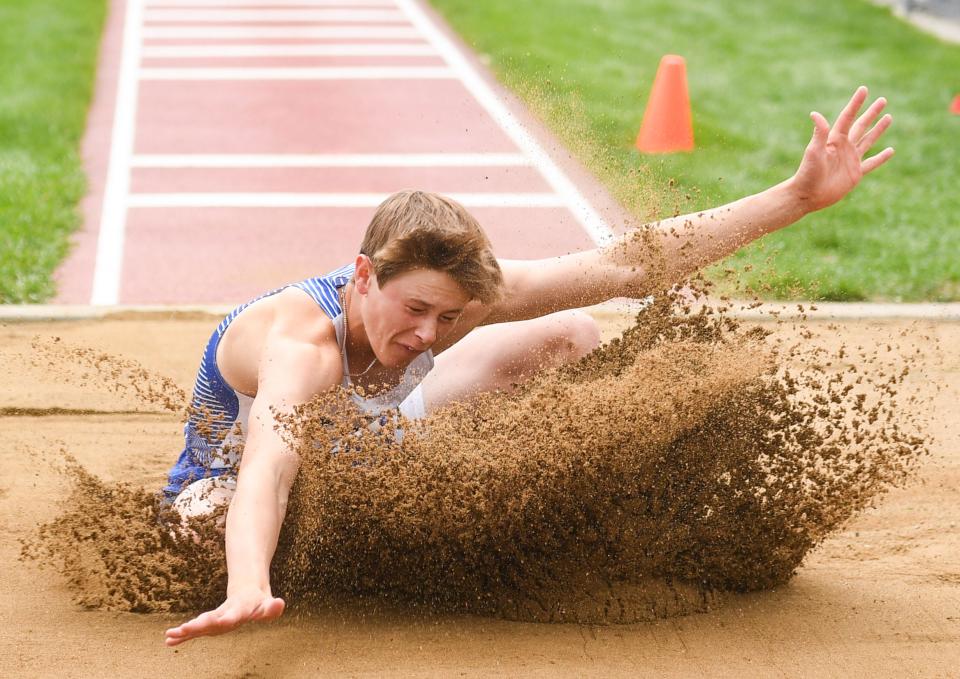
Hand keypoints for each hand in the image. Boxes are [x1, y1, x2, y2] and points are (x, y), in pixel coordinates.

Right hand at [164, 587, 284, 646]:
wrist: (246, 591)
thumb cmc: (259, 602)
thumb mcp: (269, 604)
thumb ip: (273, 607)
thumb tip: (280, 604)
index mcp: (239, 609)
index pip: (234, 615)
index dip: (228, 618)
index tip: (221, 621)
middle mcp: (224, 613)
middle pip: (211, 619)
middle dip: (199, 625)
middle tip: (184, 628)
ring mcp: (215, 618)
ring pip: (200, 624)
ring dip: (186, 630)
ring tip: (170, 635)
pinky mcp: (210, 624)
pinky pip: (195, 631)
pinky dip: (183, 635)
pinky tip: (169, 641)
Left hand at [789, 85, 893, 211]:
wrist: (807, 195)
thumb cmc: (808, 173)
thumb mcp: (814, 151)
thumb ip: (819, 133)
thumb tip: (815, 113)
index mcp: (834, 140)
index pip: (848, 117)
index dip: (856, 103)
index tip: (864, 89)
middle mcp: (844, 147)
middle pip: (861, 126)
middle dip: (871, 113)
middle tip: (882, 100)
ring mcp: (851, 160)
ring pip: (868, 140)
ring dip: (878, 129)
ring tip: (888, 117)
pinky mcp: (855, 173)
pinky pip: (872, 163)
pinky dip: (881, 158)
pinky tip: (891, 151)